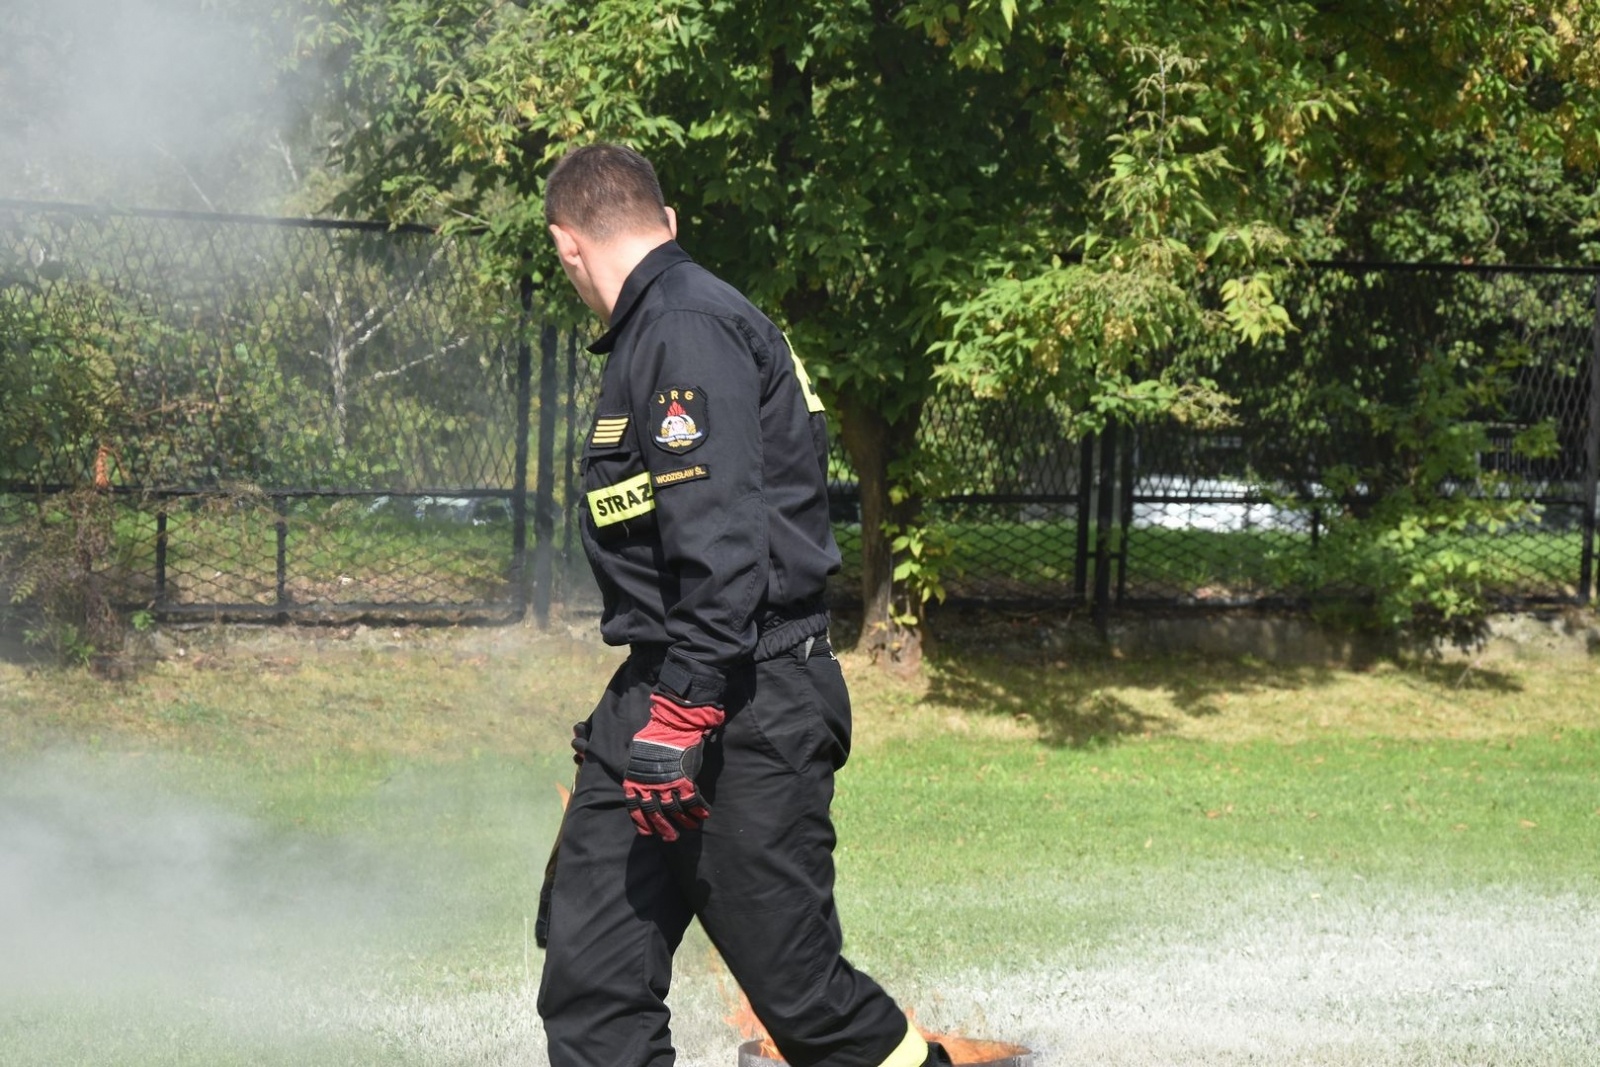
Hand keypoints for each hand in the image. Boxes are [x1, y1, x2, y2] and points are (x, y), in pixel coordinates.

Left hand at [622, 691, 724, 840]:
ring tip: (690, 827)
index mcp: (636, 780)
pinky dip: (698, 809)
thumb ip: (640, 771)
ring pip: (674, 810)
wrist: (673, 724)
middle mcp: (650, 785)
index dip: (642, 822)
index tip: (647, 833)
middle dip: (663, 828)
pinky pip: (692, 800)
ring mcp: (668, 783)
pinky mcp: (684, 780)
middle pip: (655, 813)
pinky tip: (703, 815)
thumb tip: (639, 782)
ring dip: (683, 821)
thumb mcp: (639, 755)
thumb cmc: (654, 737)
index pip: (635, 808)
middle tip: (670, 838)